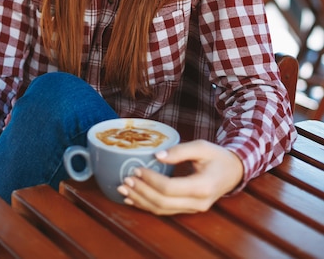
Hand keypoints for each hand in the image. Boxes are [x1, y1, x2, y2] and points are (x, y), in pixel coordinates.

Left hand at [117, 140, 243, 214]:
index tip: (137, 168)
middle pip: (163, 203)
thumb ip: (179, 151)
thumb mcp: (201, 146)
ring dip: (141, 201)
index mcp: (202, 186)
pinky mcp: (188, 208)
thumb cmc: (217, 156)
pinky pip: (165, 210)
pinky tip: (133, 199)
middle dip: (141, 192)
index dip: (151, 180)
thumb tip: (156, 155)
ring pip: (162, 210)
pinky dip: (147, 205)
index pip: (170, 188)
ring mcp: (193, 209)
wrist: (233, 171)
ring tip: (123, 190)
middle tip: (125, 180)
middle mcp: (198, 203)